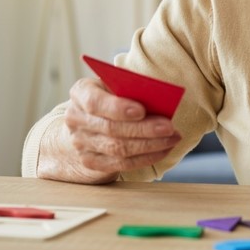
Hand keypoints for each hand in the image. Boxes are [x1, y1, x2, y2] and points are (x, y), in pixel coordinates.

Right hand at [63, 77, 181, 179]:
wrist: (87, 123)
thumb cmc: (110, 97)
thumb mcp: (115, 85)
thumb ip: (130, 89)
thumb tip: (157, 99)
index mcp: (80, 93)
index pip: (95, 102)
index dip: (118, 108)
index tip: (141, 111)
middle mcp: (76, 119)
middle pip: (111, 128)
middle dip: (144, 129)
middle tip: (169, 127)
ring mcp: (81, 143)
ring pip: (118, 149)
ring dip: (150, 145)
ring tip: (173, 138)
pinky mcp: (91, 162)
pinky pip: (122, 164)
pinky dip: (146, 158)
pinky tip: (164, 149)